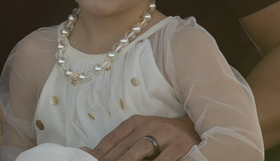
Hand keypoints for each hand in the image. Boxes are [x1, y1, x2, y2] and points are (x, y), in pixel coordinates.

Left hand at [82, 115, 197, 160]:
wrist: (194, 127)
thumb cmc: (162, 136)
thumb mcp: (140, 135)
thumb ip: (118, 144)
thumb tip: (85, 151)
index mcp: (135, 122)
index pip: (112, 139)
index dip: (99, 152)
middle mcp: (149, 125)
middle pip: (124, 146)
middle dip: (111, 159)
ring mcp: (165, 134)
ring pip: (141, 150)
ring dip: (127, 160)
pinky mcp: (181, 144)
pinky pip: (165, 157)